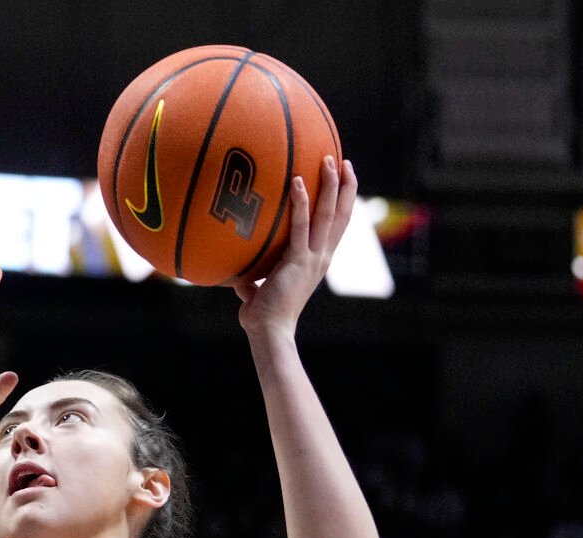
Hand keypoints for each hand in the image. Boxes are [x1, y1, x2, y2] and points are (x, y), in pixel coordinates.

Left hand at [232, 156, 357, 336]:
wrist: (269, 332)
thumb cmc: (263, 316)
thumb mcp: (259, 292)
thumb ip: (252, 281)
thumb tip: (237, 279)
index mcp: (317, 261)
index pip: (336, 226)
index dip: (343, 202)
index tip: (344, 179)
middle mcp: (322, 256)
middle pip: (341, 215)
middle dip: (345, 186)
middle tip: (343, 159)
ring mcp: (313, 258)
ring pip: (328, 215)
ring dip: (330, 185)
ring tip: (330, 159)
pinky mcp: (298, 260)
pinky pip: (301, 226)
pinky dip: (300, 202)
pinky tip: (296, 181)